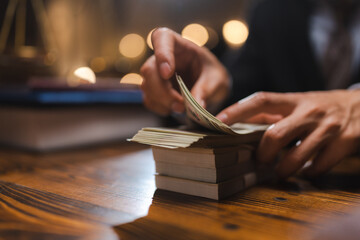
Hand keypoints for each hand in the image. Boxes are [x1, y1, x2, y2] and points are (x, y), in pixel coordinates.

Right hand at [140, 28, 229, 115]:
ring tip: (182, 108)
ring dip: (163, 102)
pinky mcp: (153, 90)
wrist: (211, 87)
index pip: (161, 37)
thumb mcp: (217, 80)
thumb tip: (196, 104)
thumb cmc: (213, 75)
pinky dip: (161, 108)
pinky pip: (149, 100)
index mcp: (179, 45)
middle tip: (180, 105)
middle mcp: (162, 57)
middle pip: (149, 69)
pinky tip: (175, 109)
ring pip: (146, 86)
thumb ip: (206, 89)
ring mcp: (155, 74)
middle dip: (162, 91)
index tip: (167, 73)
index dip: (161, 54)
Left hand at [216, 90, 359, 177]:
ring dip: (283, 169)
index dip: (238, 110)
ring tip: (279, 172)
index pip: (261, 101)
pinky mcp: (345, 142)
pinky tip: (305, 172)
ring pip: (297, 157)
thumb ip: (273, 112)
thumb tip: (241, 121)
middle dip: (263, 153)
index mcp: (294, 100)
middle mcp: (309, 112)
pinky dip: (308, 173)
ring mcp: (328, 128)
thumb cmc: (321, 106)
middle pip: (275, 134)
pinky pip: (319, 166)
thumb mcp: (297, 103)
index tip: (219, 121)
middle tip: (259, 161)